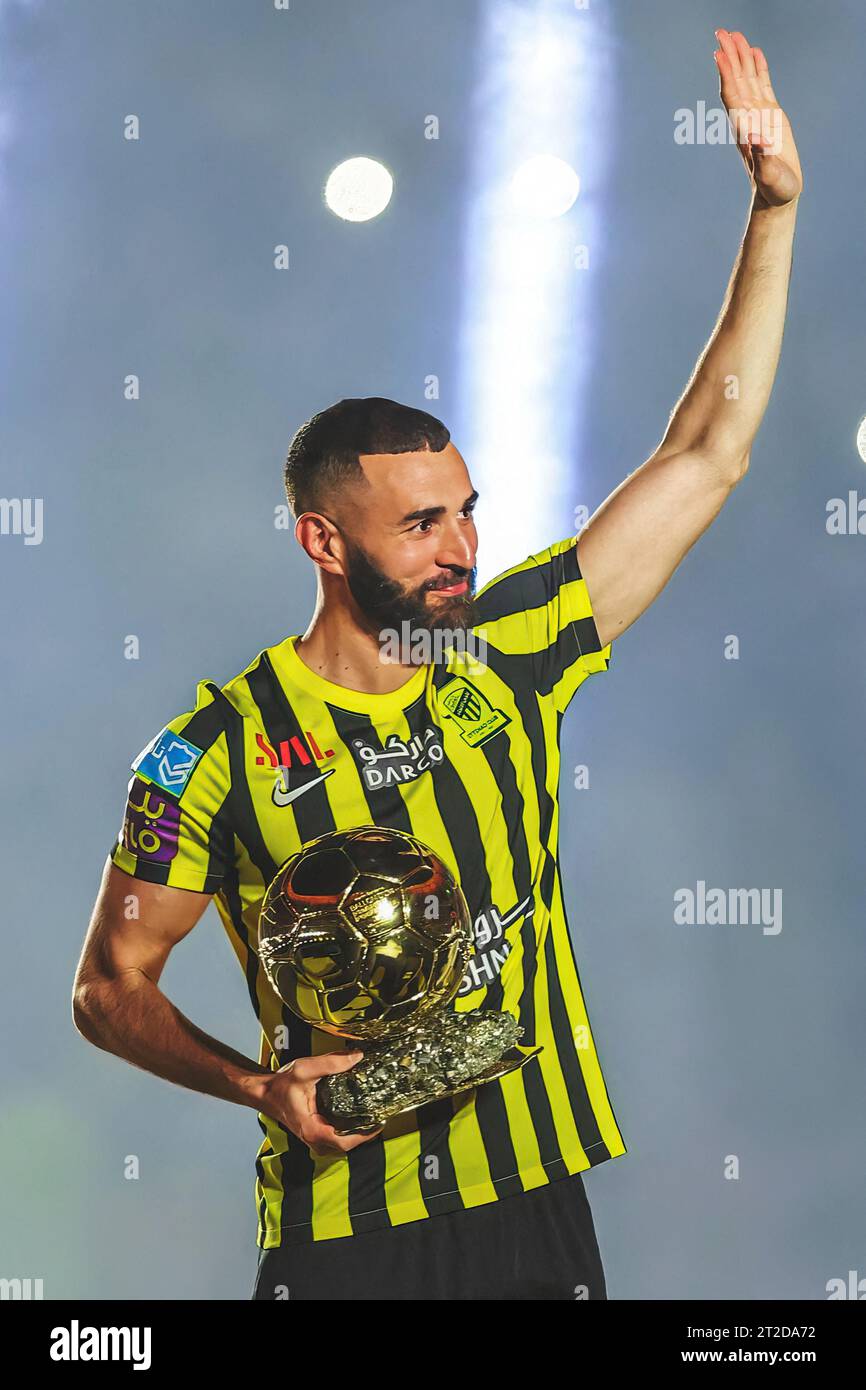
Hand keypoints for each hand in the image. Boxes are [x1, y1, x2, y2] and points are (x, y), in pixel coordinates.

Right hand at [261, 1049, 383, 1155]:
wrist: (264, 1093)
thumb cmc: (281, 1085)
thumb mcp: (305, 1069)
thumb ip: (331, 1062)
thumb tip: (357, 1057)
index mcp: (313, 1130)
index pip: (345, 1142)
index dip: (365, 1134)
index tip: (380, 1122)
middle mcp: (314, 1139)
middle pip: (348, 1144)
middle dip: (366, 1132)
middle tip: (381, 1114)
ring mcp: (315, 1138)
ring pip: (343, 1141)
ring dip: (359, 1130)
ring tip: (374, 1113)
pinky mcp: (316, 1132)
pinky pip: (337, 1135)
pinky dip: (350, 1127)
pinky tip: (359, 1113)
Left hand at [715, 29, 802, 207]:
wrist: (777, 194)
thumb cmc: (773, 188)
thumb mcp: (769, 175)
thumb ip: (762, 159)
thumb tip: (756, 139)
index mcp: (744, 128)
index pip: (732, 95)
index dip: (725, 74)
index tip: (718, 53)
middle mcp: (748, 117)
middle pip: (736, 80)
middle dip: (729, 57)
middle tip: (722, 32)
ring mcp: (758, 114)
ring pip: (748, 78)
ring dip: (741, 57)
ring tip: (735, 34)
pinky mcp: (771, 114)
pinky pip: (763, 85)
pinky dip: (759, 68)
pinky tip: (755, 52)